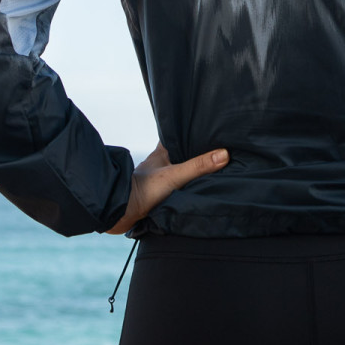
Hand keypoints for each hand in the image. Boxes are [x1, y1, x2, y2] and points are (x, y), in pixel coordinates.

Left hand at [107, 143, 228, 234]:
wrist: (120, 213)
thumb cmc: (143, 189)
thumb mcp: (175, 175)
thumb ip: (198, 166)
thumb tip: (224, 154)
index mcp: (162, 152)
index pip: (180, 136)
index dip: (194, 133)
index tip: (211, 131)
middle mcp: (161, 163)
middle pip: (184, 155)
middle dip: (198, 156)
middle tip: (219, 152)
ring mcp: (160, 179)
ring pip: (182, 172)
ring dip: (193, 174)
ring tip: (214, 171)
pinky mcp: (160, 194)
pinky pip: (179, 187)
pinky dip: (188, 188)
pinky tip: (199, 191)